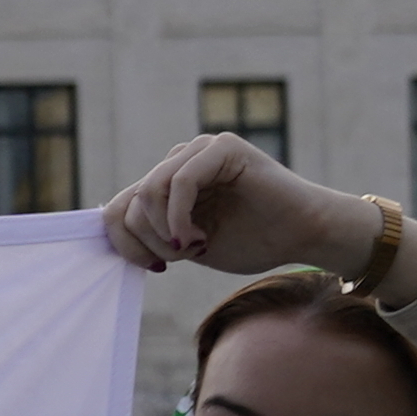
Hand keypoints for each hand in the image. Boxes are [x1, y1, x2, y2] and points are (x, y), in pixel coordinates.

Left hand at [98, 133, 370, 278]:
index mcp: (168, 182)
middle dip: (147, 241)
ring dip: (164, 232)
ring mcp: (200, 150)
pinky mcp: (221, 148)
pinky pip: (179, 181)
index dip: (125, 242)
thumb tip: (112, 232)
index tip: (154, 267)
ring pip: (149, 192)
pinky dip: (180, 217)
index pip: (119, 206)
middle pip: (129, 202)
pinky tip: (198, 238)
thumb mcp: (190, 245)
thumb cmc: (254, 241)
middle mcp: (179, 160)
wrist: (305, 234)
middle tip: (178, 258)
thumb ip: (156, 234)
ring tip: (193, 246)